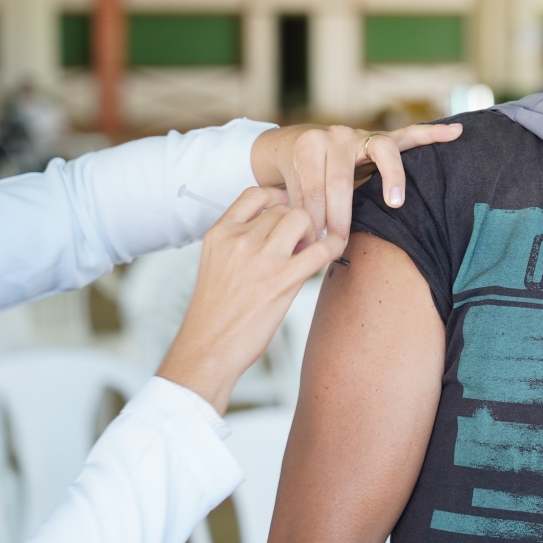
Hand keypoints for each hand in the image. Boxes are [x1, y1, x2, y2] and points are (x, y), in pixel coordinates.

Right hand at [157, 187, 337, 414]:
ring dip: (311, 231)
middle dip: (296, 222)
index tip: (286, 207)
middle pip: (283, 208)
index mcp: (219, 233)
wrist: (207, 349)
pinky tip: (335, 248)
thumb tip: (280, 230)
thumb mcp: (215, 264)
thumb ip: (241, 241)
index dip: (277, 196)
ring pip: (302, 219)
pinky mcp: (284, 280)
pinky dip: (334, 244)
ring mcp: (262, 258)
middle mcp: (239, 240)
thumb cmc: (214, 313)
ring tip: (307, 251)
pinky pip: (322, 249)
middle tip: (299, 244)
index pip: (254, 194)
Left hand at [250, 122, 462, 249]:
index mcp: (308, 147)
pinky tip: (455, 133)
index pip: (315, 189)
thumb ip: (298, 215)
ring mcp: (360, 134)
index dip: (317, 220)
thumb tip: (305, 248)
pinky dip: (432, 134)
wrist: (295, 146)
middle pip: (343, 178)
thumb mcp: (287, 192)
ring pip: (383, 153)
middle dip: (341, 214)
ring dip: (393, 179)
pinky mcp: (382, 138)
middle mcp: (334, 134)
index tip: (319, 246)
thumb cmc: (295, 177)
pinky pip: (410, 135)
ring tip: (396, 202)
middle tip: (339, 243)